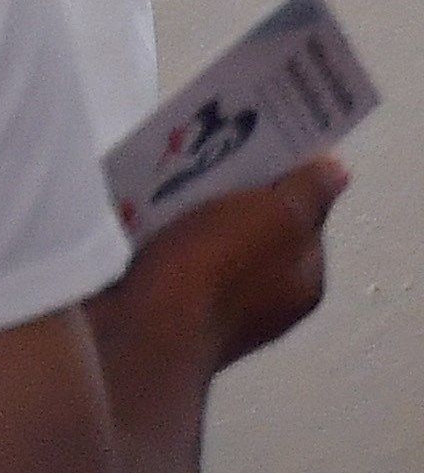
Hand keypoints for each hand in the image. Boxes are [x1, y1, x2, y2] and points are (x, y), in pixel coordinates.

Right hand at [101, 159, 347, 371]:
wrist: (142, 327)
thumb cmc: (215, 269)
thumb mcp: (275, 217)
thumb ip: (307, 192)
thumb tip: (336, 172)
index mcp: (303, 281)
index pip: (302, 217)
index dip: (283, 180)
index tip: (250, 145)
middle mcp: (268, 299)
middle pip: (251, 228)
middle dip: (228, 194)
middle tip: (198, 160)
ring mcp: (216, 308)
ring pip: (205, 241)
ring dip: (187, 213)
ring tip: (160, 182)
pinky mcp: (169, 307)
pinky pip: (168, 256)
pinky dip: (156, 235)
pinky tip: (136, 216)